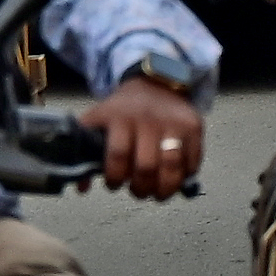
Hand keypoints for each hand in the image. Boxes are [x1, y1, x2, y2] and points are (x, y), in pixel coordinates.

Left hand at [78, 74, 204, 200]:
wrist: (156, 82)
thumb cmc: (124, 109)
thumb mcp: (98, 120)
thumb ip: (84, 151)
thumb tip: (82, 187)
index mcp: (121, 117)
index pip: (118, 155)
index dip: (115, 177)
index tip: (114, 184)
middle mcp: (149, 119)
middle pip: (146, 166)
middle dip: (140, 188)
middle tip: (137, 191)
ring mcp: (174, 122)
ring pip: (172, 166)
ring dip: (164, 189)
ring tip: (157, 193)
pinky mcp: (194, 126)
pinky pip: (192, 161)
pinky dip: (184, 177)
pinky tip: (174, 178)